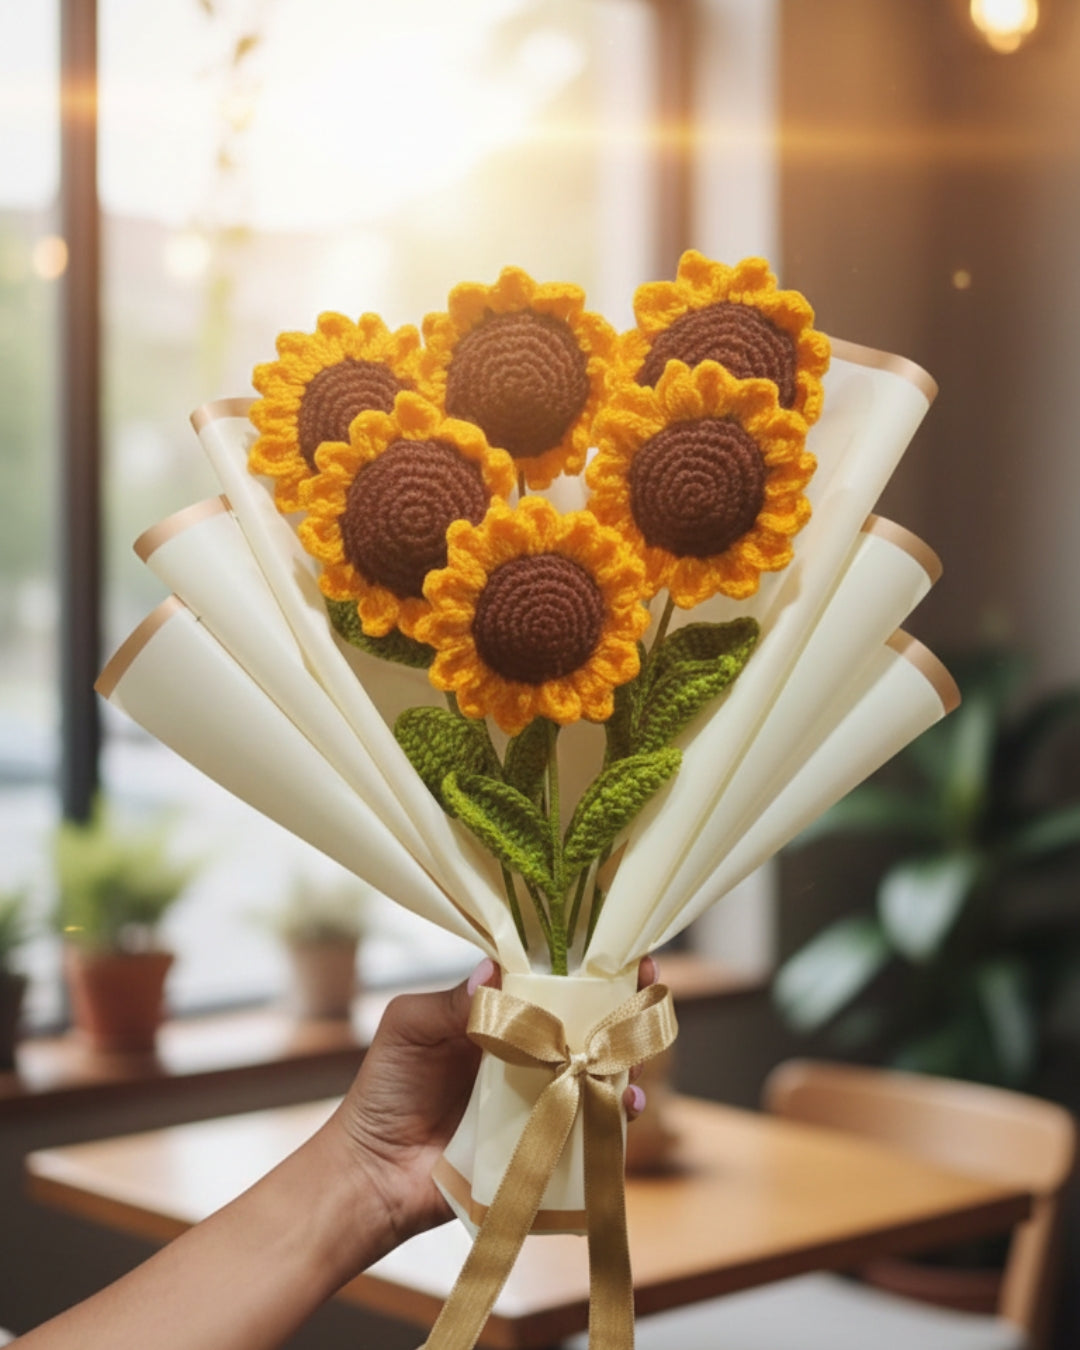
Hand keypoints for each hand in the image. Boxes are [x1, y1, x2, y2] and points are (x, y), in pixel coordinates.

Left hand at [325, 956, 657, 1261]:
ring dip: (624, 1058)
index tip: (616, 950)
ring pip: (595, 1068)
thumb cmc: (384, 1090)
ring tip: (635, 1054)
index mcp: (498, 1014)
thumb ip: (452, 1001)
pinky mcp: (543, 1139)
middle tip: (645, 992)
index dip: (582, 963)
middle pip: (584, 1020)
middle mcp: (525, 1050)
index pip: (548, 979)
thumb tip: (495, 969)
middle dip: (620, 1005)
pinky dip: (614, 1114)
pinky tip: (626, 1107)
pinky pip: (588, 1123)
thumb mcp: (410, 1028)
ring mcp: (538, 1095)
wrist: (374, 1173)